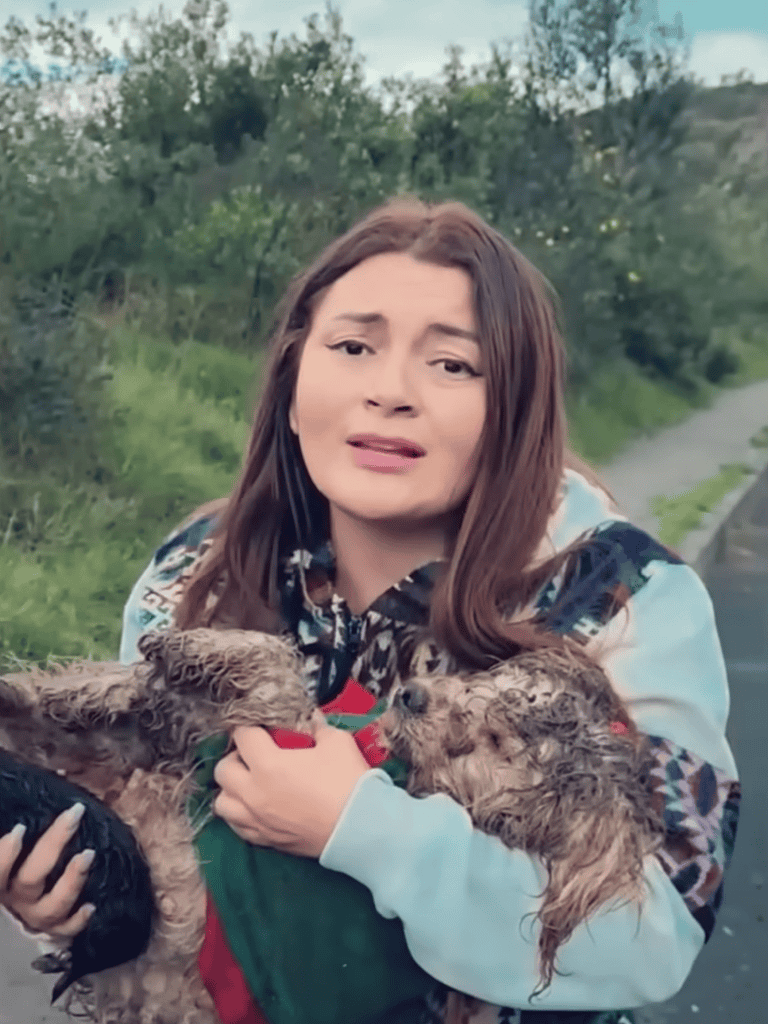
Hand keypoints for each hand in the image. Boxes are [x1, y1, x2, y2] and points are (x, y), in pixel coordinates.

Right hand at [0, 805, 95, 937]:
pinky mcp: (54, 930)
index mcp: (2, 883)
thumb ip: (12, 844)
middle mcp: (16, 900)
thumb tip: (14, 819)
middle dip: (52, 845)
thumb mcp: (13, 860)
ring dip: (72, 880)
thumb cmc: (18, 870)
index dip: (4, 856)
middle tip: (72, 816)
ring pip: (52, 905)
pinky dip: (78, 920)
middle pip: (30, 878)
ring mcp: (36, 916)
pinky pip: (66, 929)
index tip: (19, 829)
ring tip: (88, 855)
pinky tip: (90, 907)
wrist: (19, 921)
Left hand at [213, 711, 369, 858]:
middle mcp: (254, 794)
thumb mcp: (337, 743)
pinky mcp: (266, 840)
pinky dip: (240, 814)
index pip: (243, 737)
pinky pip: (237, 827)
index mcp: (268, 765)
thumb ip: (319, 728)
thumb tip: (313, 720)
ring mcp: (257, 820)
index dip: (250, 727)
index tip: (260, 727)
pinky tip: (257, 806)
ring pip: (222, 803)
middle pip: (223, 770)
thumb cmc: (348, 783)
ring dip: (232, 789)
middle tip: (255, 753)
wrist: (361, 828)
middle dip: (236, 756)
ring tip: (250, 783)